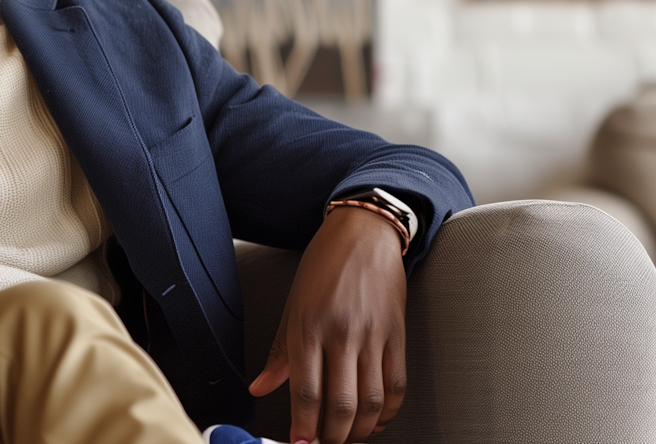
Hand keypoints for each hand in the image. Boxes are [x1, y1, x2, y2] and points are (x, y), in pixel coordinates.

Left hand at [247, 207, 407, 443]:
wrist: (362, 234)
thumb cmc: (322, 267)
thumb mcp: (292, 307)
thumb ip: (279, 355)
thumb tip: (258, 388)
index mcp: (308, 327)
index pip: (306, 391)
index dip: (303, 426)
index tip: (299, 443)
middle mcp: (341, 334)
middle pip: (340, 404)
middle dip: (332, 437)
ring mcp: (372, 336)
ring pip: (370, 401)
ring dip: (359, 430)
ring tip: (347, 438)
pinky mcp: (396, 335)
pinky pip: (396, 385)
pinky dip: (387, 412)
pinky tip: (375, 421)